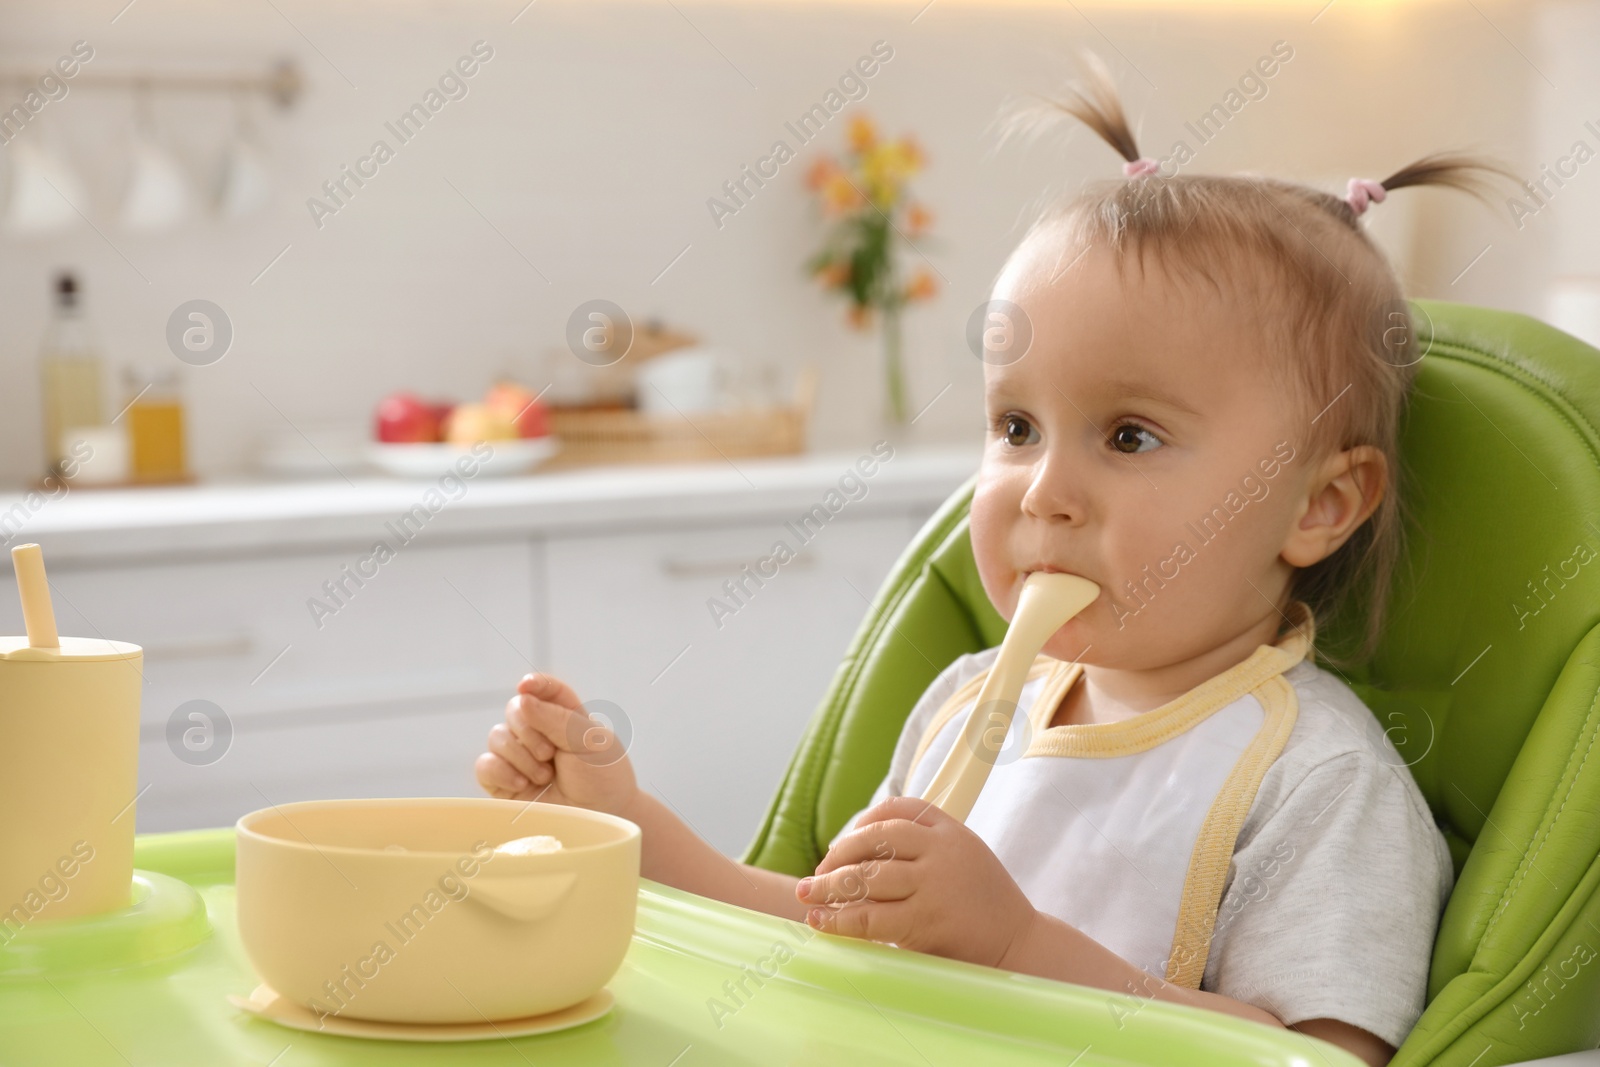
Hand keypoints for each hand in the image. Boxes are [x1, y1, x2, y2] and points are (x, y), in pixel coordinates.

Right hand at [474, 672, 639, 818]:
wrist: (601, 818)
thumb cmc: (602, 778)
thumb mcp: (587, 741)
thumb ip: (556, 718)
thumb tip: (522, 698)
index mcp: (565, 715)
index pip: (545, 689)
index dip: (534, 683)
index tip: (526, 686)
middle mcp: (539, 733)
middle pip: (515, 709)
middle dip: (529, 730)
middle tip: (550, 754)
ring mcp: (520, 758)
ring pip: (496, 737)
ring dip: (520, 756)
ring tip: (545, 776)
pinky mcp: (505, 783)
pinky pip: (485, 766)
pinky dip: (500, 771)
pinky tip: (523, 784)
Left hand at [794, 795, 1037, 969]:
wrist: (1019, 945)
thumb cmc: (984, 904)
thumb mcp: (964, 857)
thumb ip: (926, 846)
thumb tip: (862, 849)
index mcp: (950, 831)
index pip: (897, 809)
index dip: (862, 822)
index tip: (843, 842)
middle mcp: (940, 852)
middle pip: (873, 840)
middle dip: (837, 856)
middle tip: (816, 874)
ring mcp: (933, 885)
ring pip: (866, 878)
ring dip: (828, 887)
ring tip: (806, 894)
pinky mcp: (925, 921)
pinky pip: (870, 918)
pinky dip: (839, 919)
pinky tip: (821, 921)